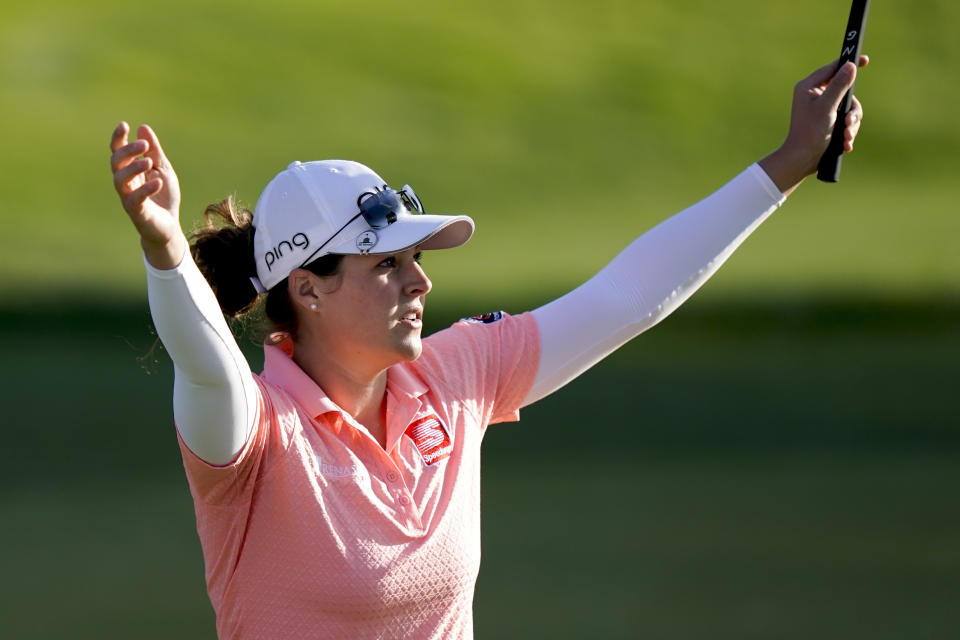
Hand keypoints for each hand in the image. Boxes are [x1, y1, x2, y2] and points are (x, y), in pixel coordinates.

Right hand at [110, 122, 186, 268]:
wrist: (169, 225)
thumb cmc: (164, 196)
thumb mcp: (163, 169)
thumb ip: (154, 151)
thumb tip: (143, 127)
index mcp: (130, 171)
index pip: (118, 152)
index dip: (118, 138)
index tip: (124, 125)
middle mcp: (125, 183)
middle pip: (116, 163)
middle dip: (127, 151)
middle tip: (143, 145)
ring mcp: (128, 197)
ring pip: (120, 180)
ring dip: (133, 168)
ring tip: (148, 161)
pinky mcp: (136, 212)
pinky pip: (135, 199)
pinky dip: (146, 189)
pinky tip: (158, 182)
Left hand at [759, 55, 868, 193]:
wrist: (802, 160)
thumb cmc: (810, 133)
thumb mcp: (826, 107)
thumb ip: (839, 86)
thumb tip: (851, 65)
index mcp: (809, 87)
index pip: (832, 69)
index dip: (848, 64)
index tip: (865, 60)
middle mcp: (815, 96)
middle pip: (846, 92)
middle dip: (851, 111)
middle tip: (848, 123)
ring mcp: (823, 109)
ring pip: (849, 108)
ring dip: (851, 125)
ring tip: (846, 138)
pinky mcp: (829, 122)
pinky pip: (847, 121)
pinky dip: (848, 132)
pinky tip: (845, 144)